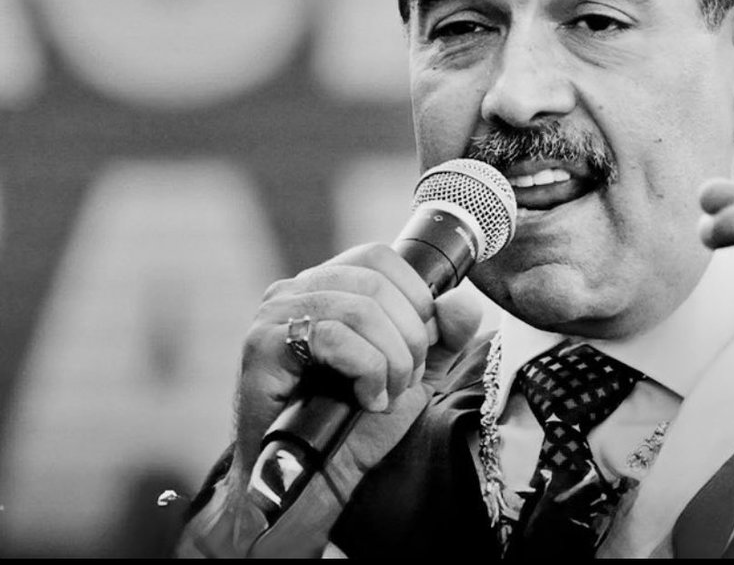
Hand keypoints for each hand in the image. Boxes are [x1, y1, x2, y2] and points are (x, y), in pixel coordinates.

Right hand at [230, 242, 482, 483]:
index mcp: (328, 287)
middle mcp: (295, 290)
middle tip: (405, 381)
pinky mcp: (261, 346)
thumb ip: (444, 336)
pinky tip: (366, 400)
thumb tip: (464, 300)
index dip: (415, 296)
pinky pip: (333, 336)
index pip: (380, 257)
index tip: (422, 346)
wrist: (311, 485)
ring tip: (386, 395)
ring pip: (359, 309)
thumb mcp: (414, 375)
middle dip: (409, 335)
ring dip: (390, 358)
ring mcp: (274, 315)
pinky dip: (366, 370)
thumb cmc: (355, 428)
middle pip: (375, 281)